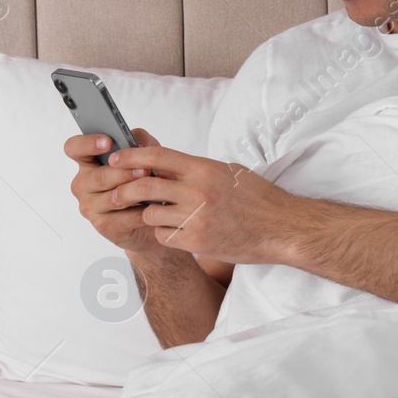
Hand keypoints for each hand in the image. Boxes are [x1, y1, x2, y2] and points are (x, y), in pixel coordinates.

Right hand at [67, 127, 168, 256]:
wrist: (155, 215)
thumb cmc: (145, 181)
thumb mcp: (146, 156)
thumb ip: (140, 142)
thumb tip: (136, 139)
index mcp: (88, 163)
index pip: (74, 148)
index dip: (87, 143)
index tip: (108, 141)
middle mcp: (84, 184)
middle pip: (98, 176)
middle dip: (124, 172)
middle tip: (145, 169)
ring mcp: (91, 207)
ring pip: (112, 198)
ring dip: (134, 192)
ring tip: (153, 187)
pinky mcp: (104, 226)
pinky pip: (124, 219)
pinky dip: (142, 213)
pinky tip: (155, 208)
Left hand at [97, 141, 295, 266]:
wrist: (282, 228)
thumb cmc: (259, 199)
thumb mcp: (230, 173)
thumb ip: (197, 170)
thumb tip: (165, 166)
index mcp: (205, 169)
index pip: (157, 156)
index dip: (130, 156)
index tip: (115, 159)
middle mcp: (198, 191)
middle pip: (143, 185)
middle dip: (124, 190)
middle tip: (117, 193)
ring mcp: (196, 218)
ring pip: (149, 214)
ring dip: (147, 215)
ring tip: (157, 215)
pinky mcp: (196, 241)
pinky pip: (163, 236)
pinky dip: (164, 234)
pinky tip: (176, 231)